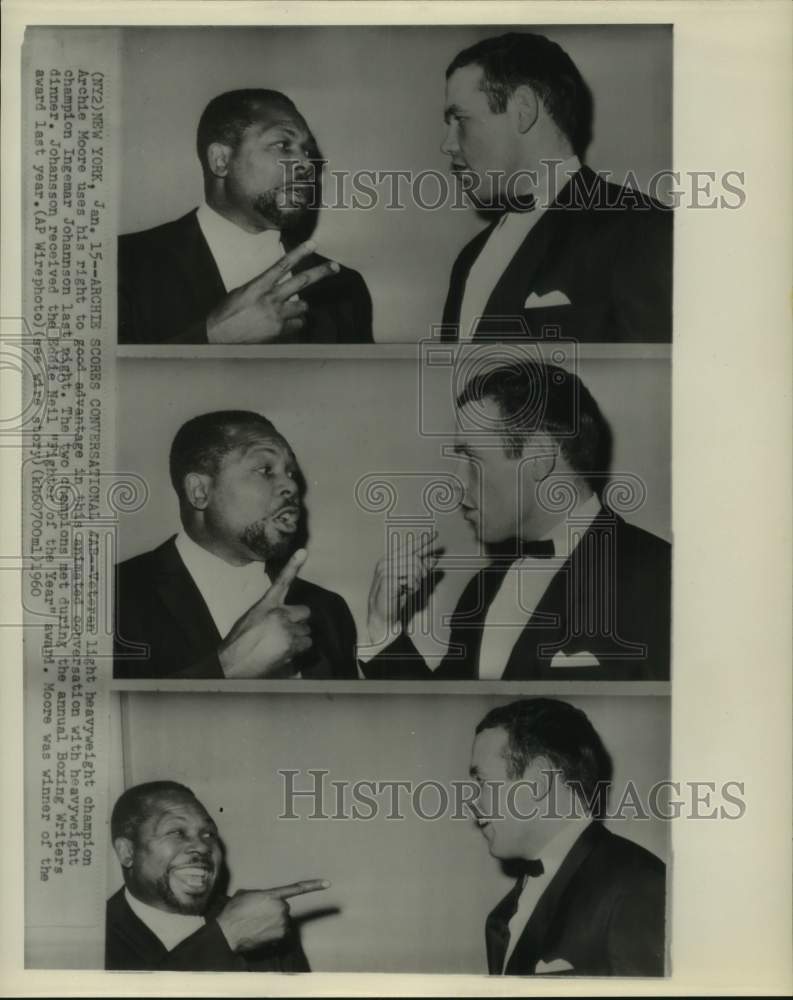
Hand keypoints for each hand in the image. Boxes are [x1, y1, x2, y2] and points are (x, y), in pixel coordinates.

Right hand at [206, 241, 339, 343]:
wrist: (219, 336)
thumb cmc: (226, 313)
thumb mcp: (241, 292)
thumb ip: (261, 287)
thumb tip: (273, 284)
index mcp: (259, 285)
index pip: (282, 265)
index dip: (299, 253)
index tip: (313, 244)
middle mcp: (270, 298)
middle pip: (302, 281)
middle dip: (321, 272)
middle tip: (335, 266)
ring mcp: (276, 315)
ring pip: (303, 306)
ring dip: (300, 307)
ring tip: (289, 310)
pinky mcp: (279, 331)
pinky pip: (296, 324)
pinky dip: (294, 324)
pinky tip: (283, 325)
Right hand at [216, 879, 329, 952]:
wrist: (228, 932)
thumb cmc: (234, 911)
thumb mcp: (246, 894)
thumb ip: (260, 894)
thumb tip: (260, 900)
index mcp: (273, 895)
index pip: (297, 888)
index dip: (314, 886)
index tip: (328, 883)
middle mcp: (281, 908)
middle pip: (283, 909)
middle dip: (274, 912)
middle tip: (258, 916)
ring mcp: (282, 923)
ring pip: (282, 923)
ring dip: (273, 924)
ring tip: (256, 926)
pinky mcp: (280, 937)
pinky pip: (280, 934)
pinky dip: (273, 935)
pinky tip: (260, 934)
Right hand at [218, 549, 311, 678]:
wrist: (232, 664)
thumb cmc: (238, 642)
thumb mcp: (252, 619)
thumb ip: (270, 614)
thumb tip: (286, 619)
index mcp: (266, 605)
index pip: (282, 581)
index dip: (293, 565)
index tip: (303, 552)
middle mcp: (279, 615)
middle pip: (305, 612)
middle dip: (299, 621)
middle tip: (286, 631)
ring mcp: (287, 631)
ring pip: (307, 632)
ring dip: (299, 638)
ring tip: (281, 644)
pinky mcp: (291, 646)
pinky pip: (305, 646)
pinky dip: (298, 650)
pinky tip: (284, 653)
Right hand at [367, 531, 441, 641]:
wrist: (383, 614)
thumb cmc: (395, 597)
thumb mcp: (411, 581)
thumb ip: (420, 569)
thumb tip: (433, 559)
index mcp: (390, 560)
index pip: (409, 547)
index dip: (423, 541)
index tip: (435, 534)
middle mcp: (386, 562)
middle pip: (415, 559)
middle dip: (422, 570)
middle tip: (419, 581)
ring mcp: (385, 570)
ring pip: (414, 568)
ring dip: (416, 581)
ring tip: (409, 588)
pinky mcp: (388, 579)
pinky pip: (410, 578)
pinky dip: (412, 586)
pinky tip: (405, 591)